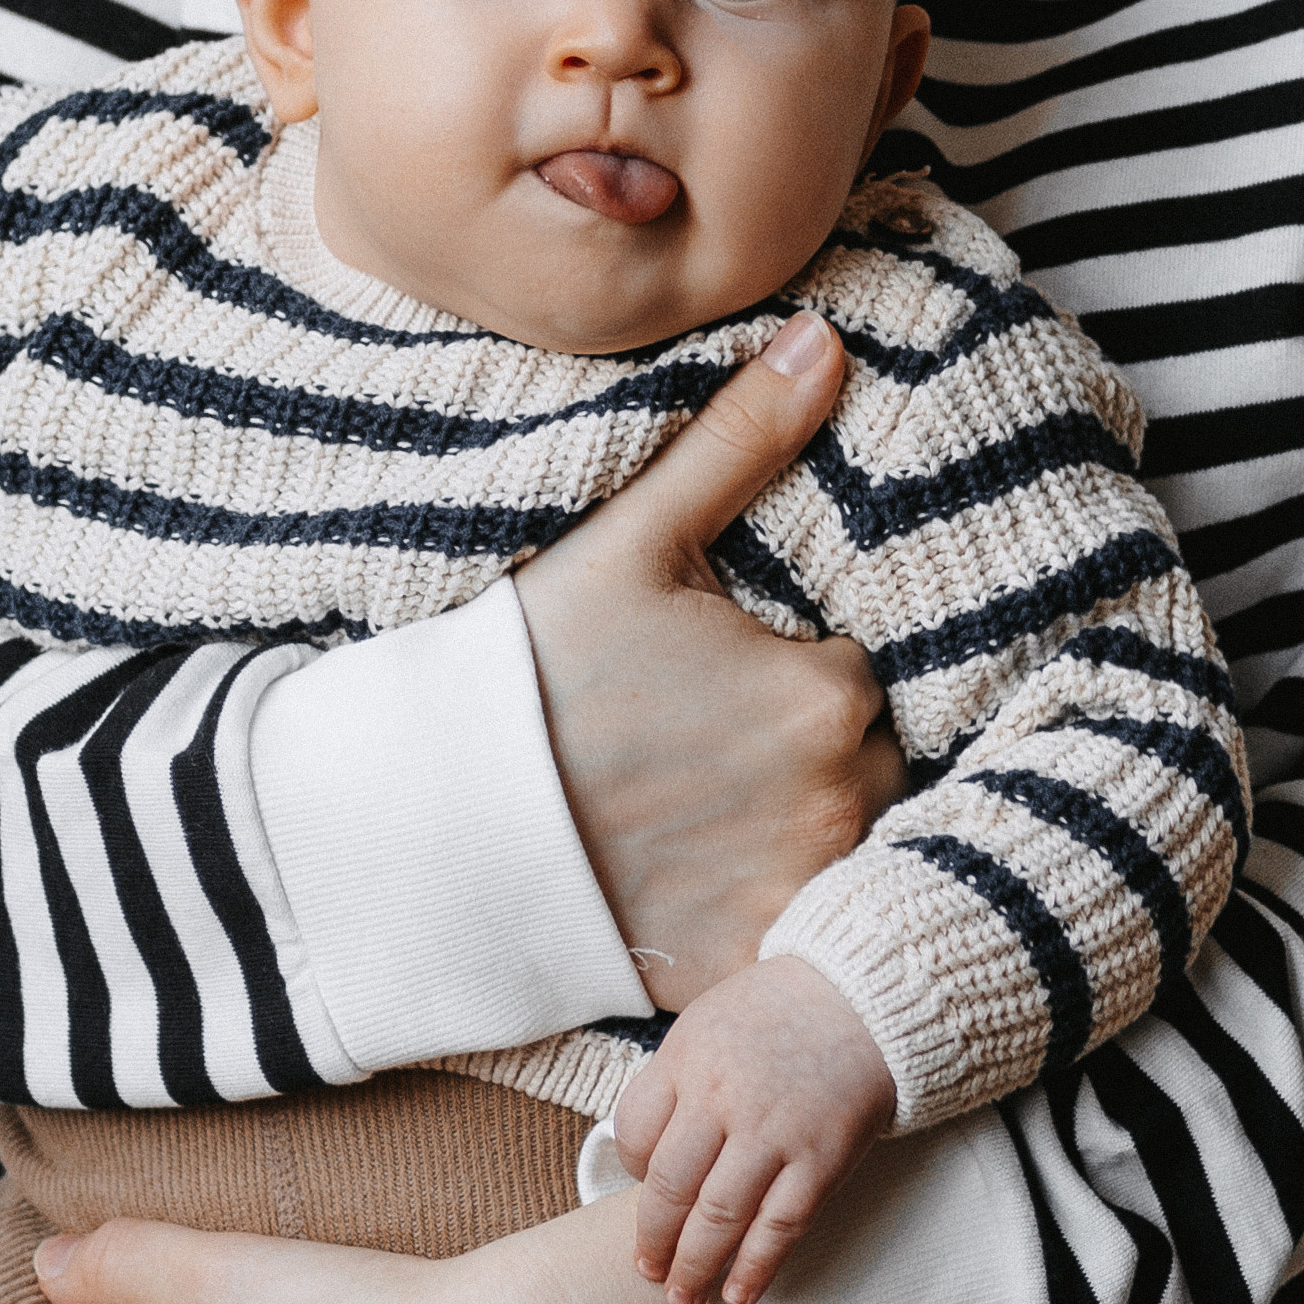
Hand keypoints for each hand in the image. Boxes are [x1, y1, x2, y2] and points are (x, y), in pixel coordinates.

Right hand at [513, 314, 906, 1003]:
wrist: (435, 825)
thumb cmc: (534, 667)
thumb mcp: (636, 536)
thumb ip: (744, 437)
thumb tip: (829, 339)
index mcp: (824, 693)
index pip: (861, 667)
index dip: (798, 661)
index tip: (728, 663)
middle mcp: (837, 804)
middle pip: (869, 759)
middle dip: (811, 743)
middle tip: (710, 730)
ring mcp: (796, 895)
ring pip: (844, 841)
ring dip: (799, 823)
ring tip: (706, 800)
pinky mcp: (751, 964)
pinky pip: (803, 931)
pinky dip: (768, 908)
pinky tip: (697, 876)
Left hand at [614, 956, 895, 1303]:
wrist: (859, 997)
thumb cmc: (773, 1013)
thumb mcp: (705, 1024)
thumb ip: (674, 1083)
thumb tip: (646, 1157)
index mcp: (686, 1057)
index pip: (633, 1131)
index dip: (629, 1171)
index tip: (637, 1190)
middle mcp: (722, 1097)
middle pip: (669, 1187)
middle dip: (654, 1241)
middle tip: (648, 1271)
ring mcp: (773, 1131)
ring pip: (719, 1217)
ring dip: (695, 1267)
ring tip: (684, 1297)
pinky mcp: (820, 1159)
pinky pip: (779, 1227)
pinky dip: (755, 1267)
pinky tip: (739, 1293)